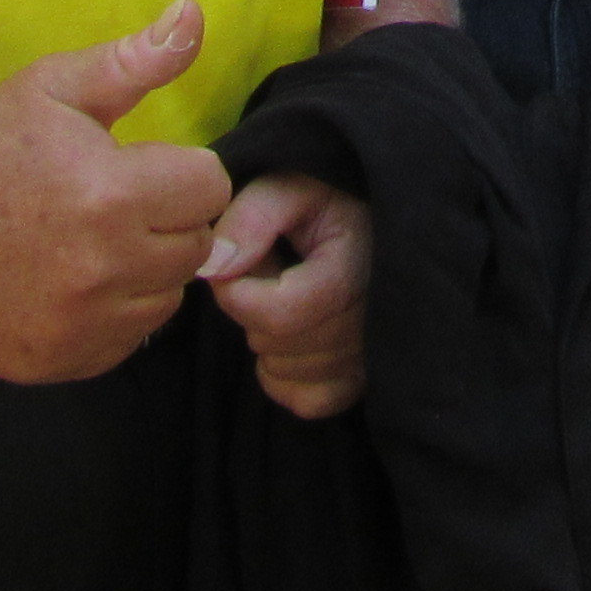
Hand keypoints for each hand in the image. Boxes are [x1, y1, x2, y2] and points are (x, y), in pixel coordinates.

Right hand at [0, 0, 233, 385]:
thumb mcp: (56, 86)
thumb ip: (136, 59)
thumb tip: (194, 13)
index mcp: (113, 196)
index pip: (211, 189)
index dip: (181, 171)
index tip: (142, 166)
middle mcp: (103, 270)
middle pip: (195, 247)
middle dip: (167, 219)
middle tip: (115, 203)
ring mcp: (79, 326)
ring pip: (165, 298)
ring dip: (144, 270)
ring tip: (93, 241)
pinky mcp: (57, 362)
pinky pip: (125, 341)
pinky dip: (112, 315)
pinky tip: (71, 282)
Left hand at [206, 171, 373, 418]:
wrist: (375, 223)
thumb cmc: (328, 202)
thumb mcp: (290, 189)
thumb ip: (252, 217)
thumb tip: (215, 268)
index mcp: (355, 271)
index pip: (279, 314)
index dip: (239, 294)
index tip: (237, 261)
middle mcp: (372, 324)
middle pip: (279, 344)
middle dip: (253, 310)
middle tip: (271, 271)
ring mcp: (371, 358)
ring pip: (288, 373)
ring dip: (268, 340)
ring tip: (288, 296)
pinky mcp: (362, 381)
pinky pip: (307, 401)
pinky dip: (285, 376)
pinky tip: (292, 335)